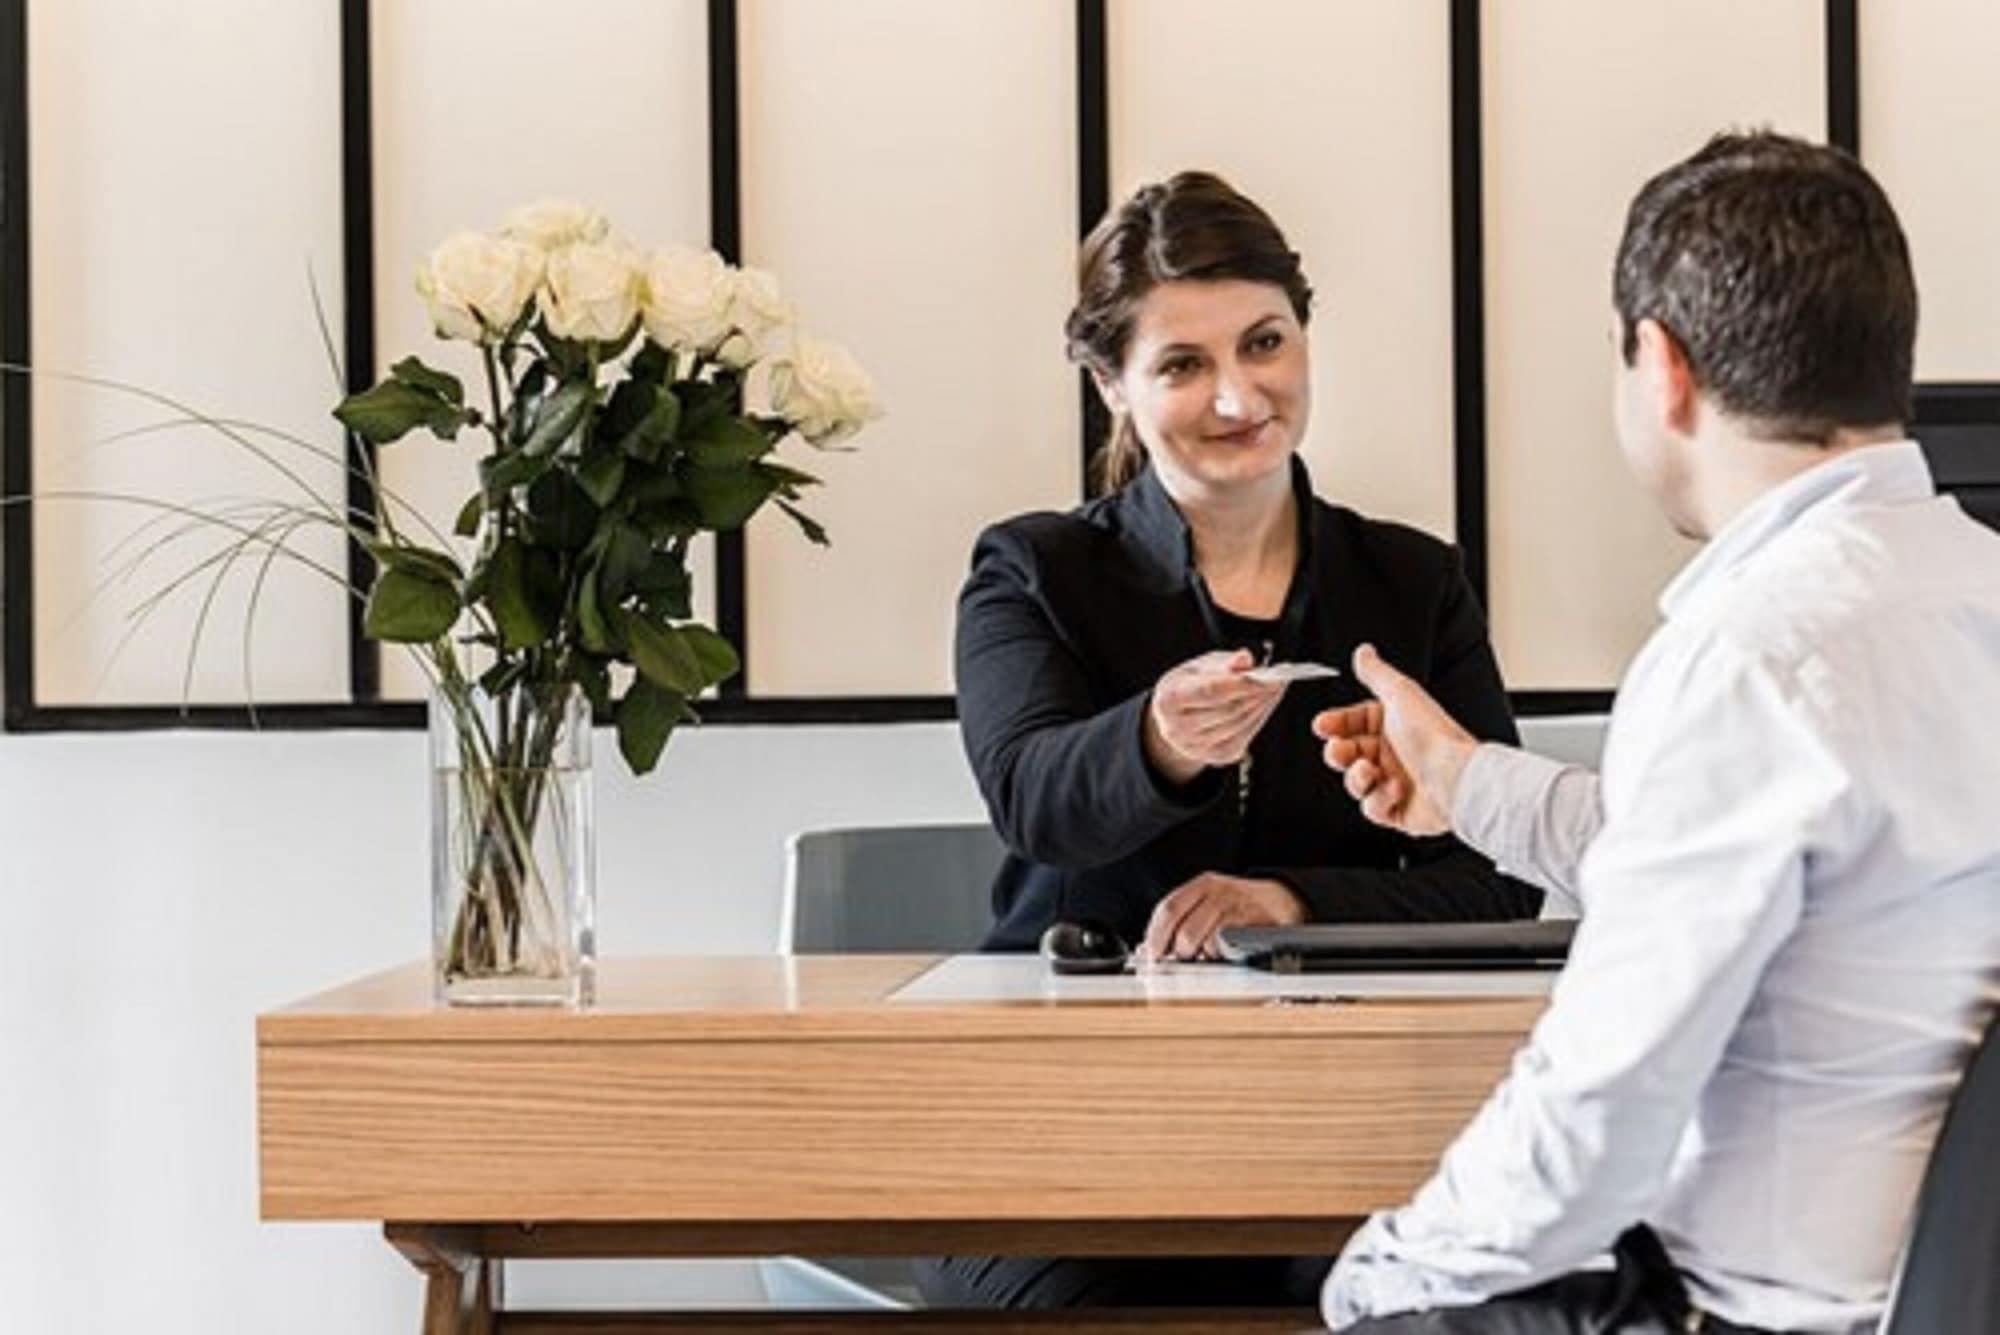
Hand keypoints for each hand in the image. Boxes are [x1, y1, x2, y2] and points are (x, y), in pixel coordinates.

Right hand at [1142, 649, 1287, 785]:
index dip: (1242, 683)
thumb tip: (1246, 658)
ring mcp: (1195, 747)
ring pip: (1240, 724)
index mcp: (1169, 699)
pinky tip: (1265, 703)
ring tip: (1276, 688)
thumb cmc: (1190, 684)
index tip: (1267, 675)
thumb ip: (1224, 663)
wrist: (1174, 717)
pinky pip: (1244, 736)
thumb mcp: (1201, 667)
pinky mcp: (1214, 757)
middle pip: (1229, 710)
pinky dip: (1259, 718)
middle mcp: (1178, 728)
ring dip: (1263, 706)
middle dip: (1258, 694)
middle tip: (1280, 680)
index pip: (1211, 691)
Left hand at [1142, 872, 1305, 961]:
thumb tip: (1150, 950)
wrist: (1283, 900)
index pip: (1168, 909)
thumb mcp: (1210, 903)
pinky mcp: (1255, 922)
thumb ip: (1182, 921)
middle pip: (1184, 929)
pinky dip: (1221, 954)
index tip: (1151, 955)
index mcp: (1203, 885)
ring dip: (1200, 956)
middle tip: (1182, 960)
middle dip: (1179, 952)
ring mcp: (1237, 906)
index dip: (1156, 936)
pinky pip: (1228, 943)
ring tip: (1206, 956)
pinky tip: (1225, 953)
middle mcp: (1219, 891)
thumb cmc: (1241, 907)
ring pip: (1204, 938)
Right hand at [1311, 643, 1477, 836]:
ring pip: (1357, 783)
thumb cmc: (1434, 738)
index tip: (1322, 726)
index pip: (1355, 722)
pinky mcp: (1399, 811)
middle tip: (1339, 750)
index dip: (1337, 723)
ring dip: (1357, 778)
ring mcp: (1396, 782)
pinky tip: (1394, 791)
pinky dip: (1380, 800)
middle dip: (1339, 753)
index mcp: (1395, 725)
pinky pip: (1374, 808)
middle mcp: (1395, 753)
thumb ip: (1376, 673)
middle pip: (1350, 754)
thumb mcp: (1400, 693)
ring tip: (1369, 771)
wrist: (1456, 780)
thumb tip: (1363, 652)